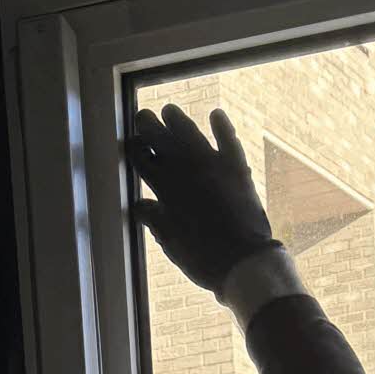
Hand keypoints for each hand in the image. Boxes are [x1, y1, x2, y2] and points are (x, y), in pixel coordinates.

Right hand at [128, 104, 274, 296]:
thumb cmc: (202, 258)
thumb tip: (140, 205)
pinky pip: (227, 140)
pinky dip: (221, 126)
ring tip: (169, 111)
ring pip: (190, 133)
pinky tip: (216, 115)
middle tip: (143, 117)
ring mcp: (212, 165)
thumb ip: (154, 219)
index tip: (132, 143)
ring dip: (178, 120)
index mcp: (165, 188)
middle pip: (163, 139)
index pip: (143, 160)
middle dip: (150, 126)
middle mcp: (186, 170)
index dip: (135, 149)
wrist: (242, 262)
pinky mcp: (236, 168)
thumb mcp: (170, 242)